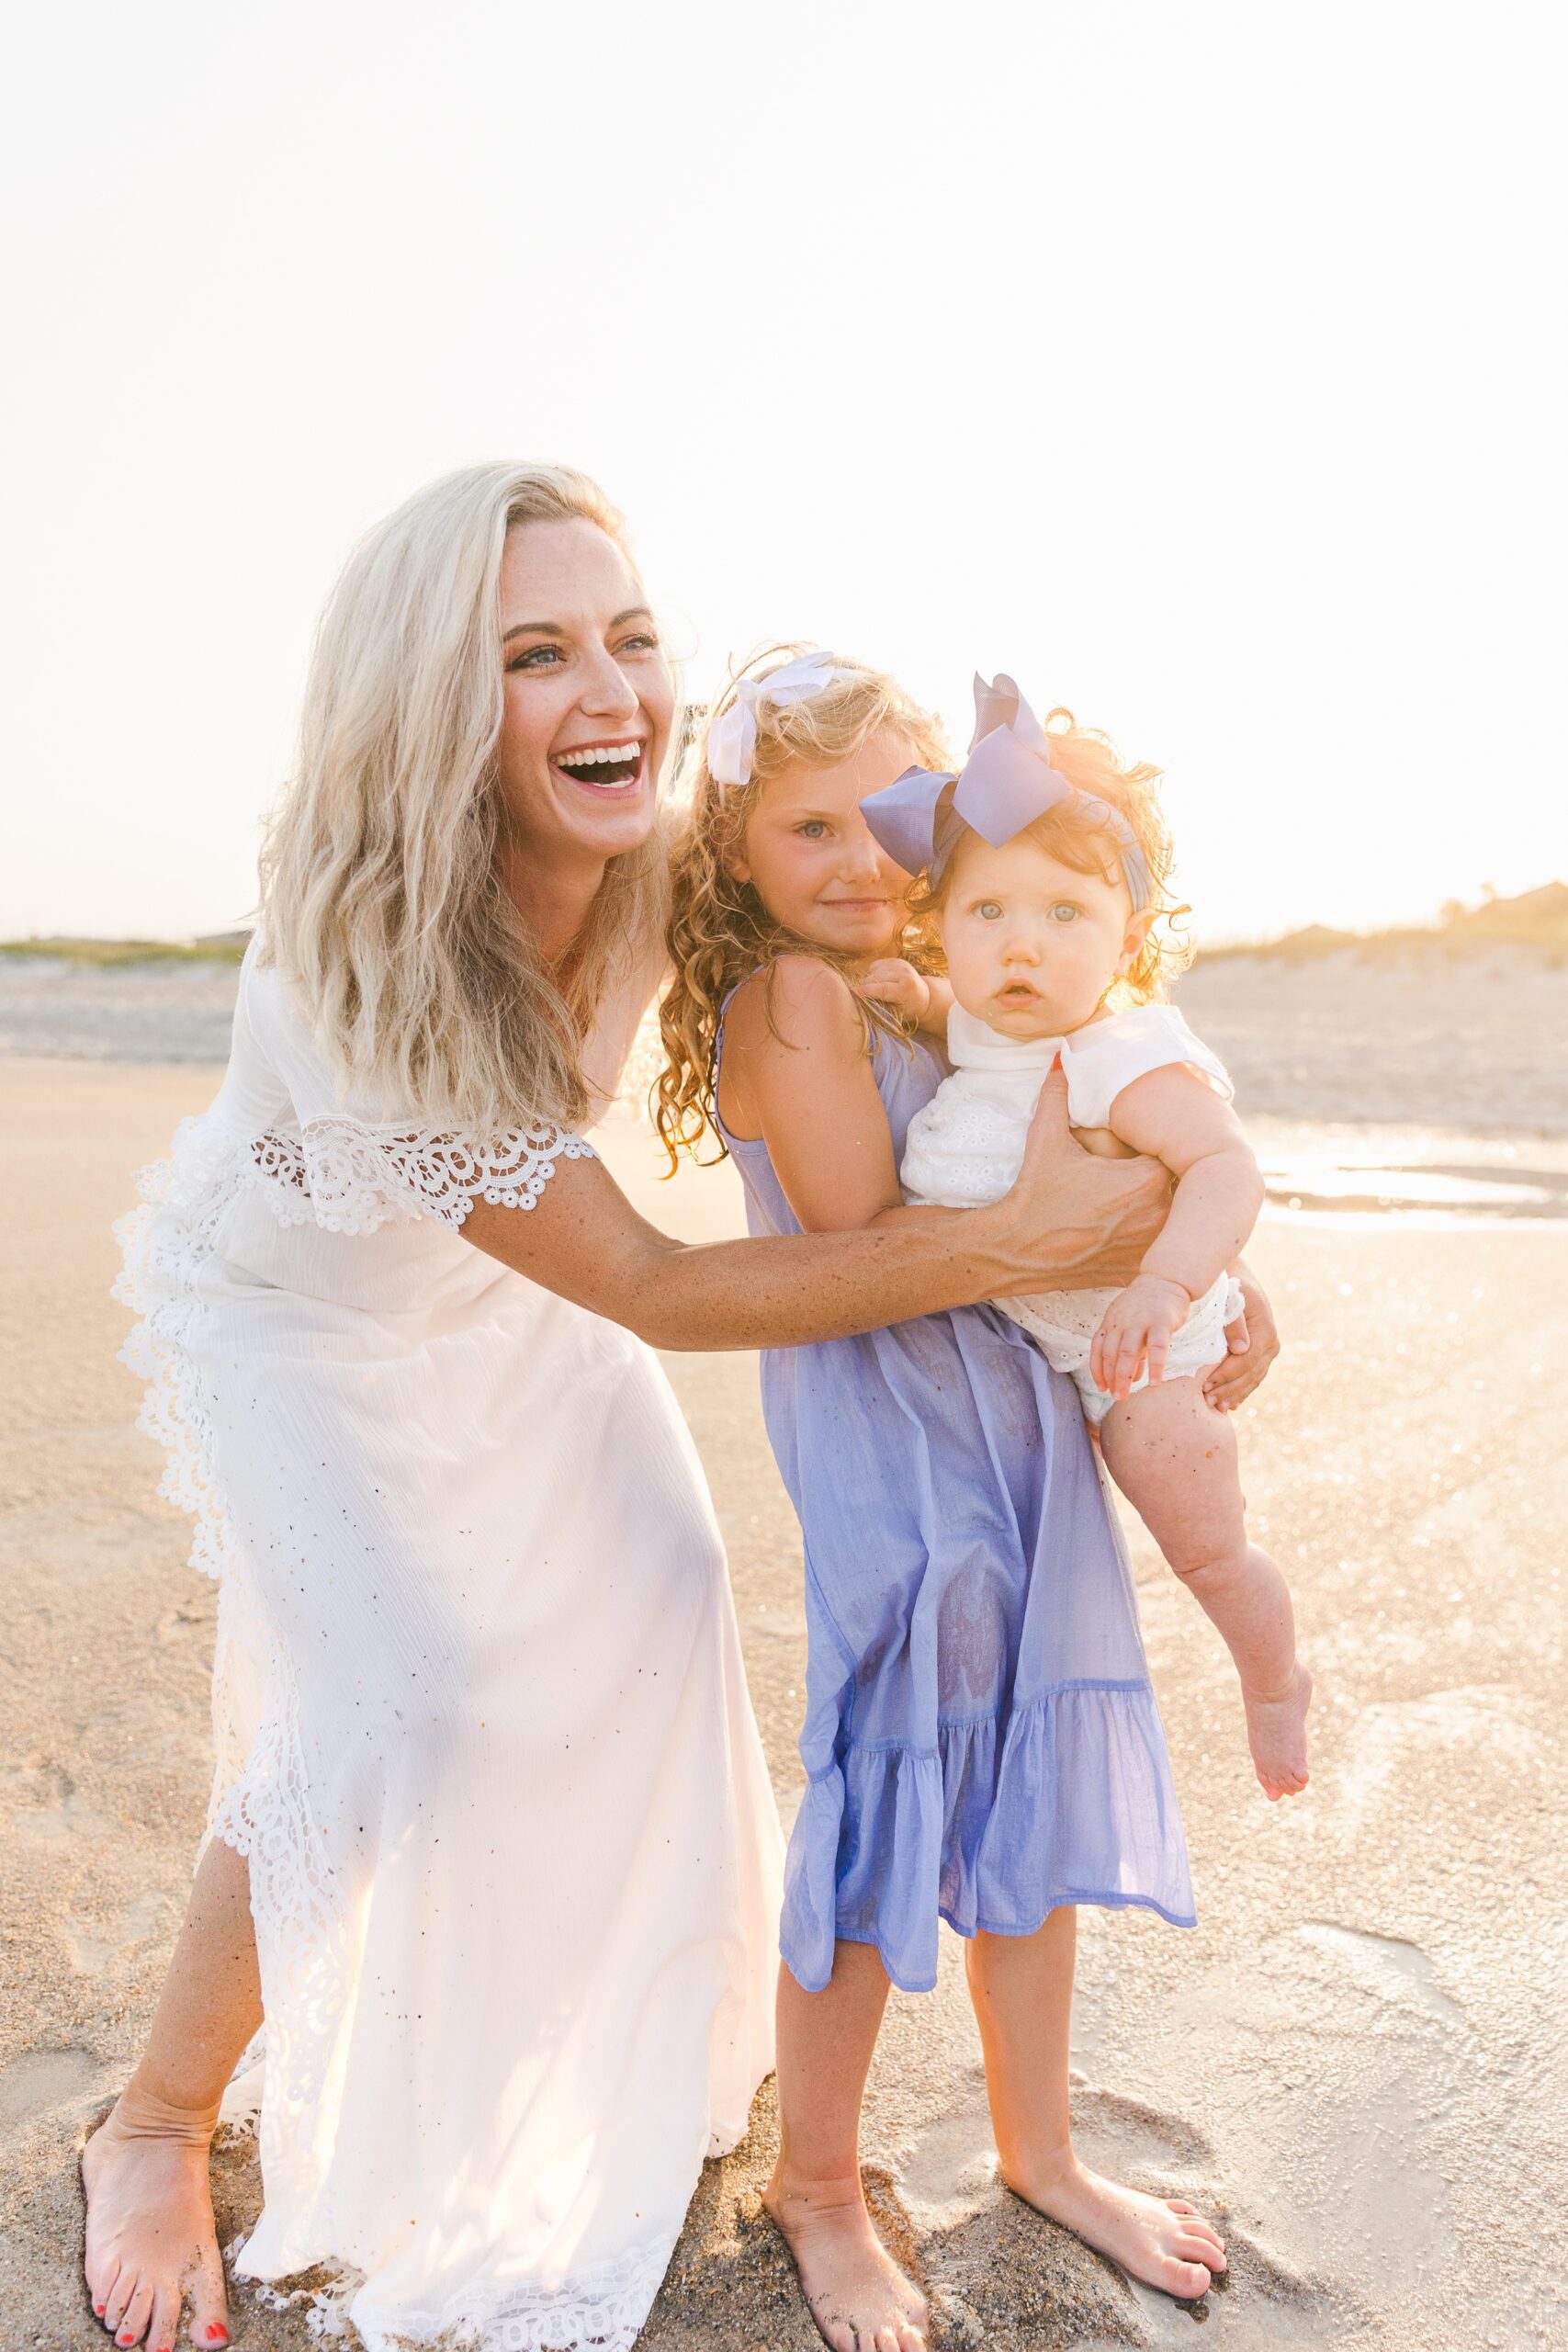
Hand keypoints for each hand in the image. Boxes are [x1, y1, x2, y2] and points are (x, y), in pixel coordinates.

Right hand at [859, 957, 929, 1021]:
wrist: (924, 996)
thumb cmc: (908, 1009)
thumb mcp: (896, 1013)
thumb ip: (880, 1007)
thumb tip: (861, 1001)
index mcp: (907, 988)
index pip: (883, 988)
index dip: (867, 990)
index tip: (853, 992)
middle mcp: (905, 972)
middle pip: (875, 978)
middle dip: (864, 987)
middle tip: (860, 997)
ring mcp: (900, 964)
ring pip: (873, 971)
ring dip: (868, 981)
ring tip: (874, 991)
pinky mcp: (895, 960)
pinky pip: (875, 966)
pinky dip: (872, 974)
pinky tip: (879, 982)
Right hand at [990, 1065, 1172, 1294]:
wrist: (1017, 1249)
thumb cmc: (1035, 1193)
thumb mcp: (1045, 1136)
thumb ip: (1059, 1092)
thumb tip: (1060, 1055)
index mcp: (1146, 1180)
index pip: (1174, 1155)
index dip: (1161, 1151)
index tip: (1145, 1152)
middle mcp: (1158, 1216)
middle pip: (1182, 1189)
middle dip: (1169, 1180)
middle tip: (1145, 1177)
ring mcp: (1150, 1249)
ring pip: (1178, 1223)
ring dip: (1168, 1212)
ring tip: (1140, 1205)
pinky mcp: (1139, 1271)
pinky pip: (1162, 1253)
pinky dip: (1154, 1243)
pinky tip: (1130, 1232)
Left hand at [1090, 1273, 1191, 1399]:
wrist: (1166, 1279)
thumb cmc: (1148, 1307)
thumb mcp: (1132, 1325)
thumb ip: (1131, 1349)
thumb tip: (1132, 1377)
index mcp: (1111, 1322)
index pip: (1098, 1348)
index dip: (1097, 1370)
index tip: (1101, 1387)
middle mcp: (1121, 1322)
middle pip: (1110, 1354)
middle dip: (1111, 1378)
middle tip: (1115, 1397)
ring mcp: (1140, 1321)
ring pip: (1127, 1352)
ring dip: (1124, 1377)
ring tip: (1124, 1395)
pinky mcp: (1161, 1321)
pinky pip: (1157, 1347)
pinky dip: (1155, 1366)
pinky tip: (1154, 1382)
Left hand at [1202, 1267, 1279, 1411]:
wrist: (1235, 1278)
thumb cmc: (1228, 1286)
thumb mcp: (1229, 1298)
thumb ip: (1234, 1322)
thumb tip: (1241, 1350)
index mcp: (1265, 1330)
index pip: (1247, 1360)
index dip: (1227, 1376)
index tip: (1206, 1385)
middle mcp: (1271, 1343)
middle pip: (1251, 1374)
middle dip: (1229, 1390)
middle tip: (1207, 1401)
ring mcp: (1268, 1351)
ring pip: (1253, 1379)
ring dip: (1235, 1395)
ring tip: (1215, 1407)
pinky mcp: (1261, 1356)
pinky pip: (1253, 1378)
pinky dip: (1241, 1391)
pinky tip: (1229, 1405)